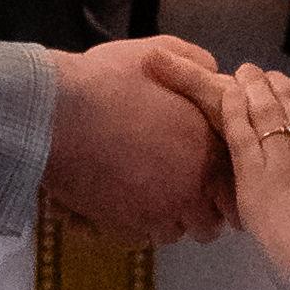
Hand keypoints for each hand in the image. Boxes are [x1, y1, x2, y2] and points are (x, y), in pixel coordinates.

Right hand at [41, 34, 232, 244]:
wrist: (57, 111)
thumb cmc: (107, 80)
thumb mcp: (159, 52)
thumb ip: (194, 62)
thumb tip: (209, 70)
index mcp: (206, 147)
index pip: (231, 182)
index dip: (221, 181)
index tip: (207, 174)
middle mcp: (189, 187)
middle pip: (210, 221)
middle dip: (199, 209)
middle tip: (181, 191)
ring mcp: (157, 211)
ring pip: (176, 233)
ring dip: (168, 219)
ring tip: (149, 198)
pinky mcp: (124, 225)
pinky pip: (141, 238)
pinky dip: (137, 225)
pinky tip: (124, 203)